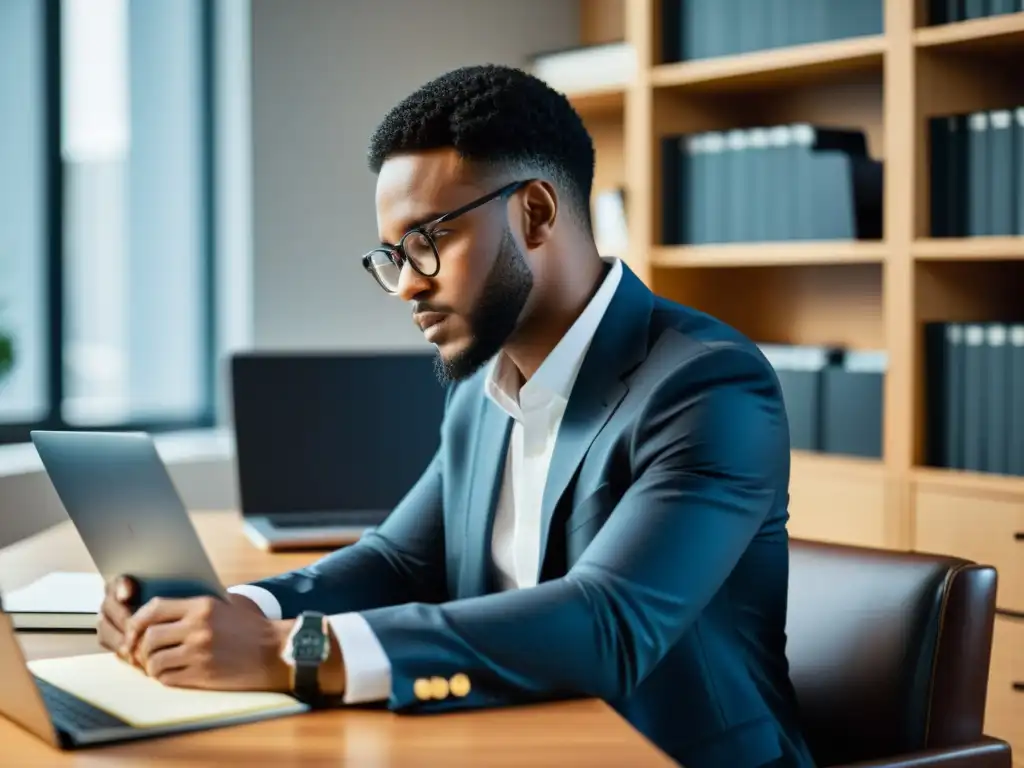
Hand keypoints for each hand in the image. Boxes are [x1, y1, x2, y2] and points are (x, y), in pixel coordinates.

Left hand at [96, 575, 266, 661]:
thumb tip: (161, 611)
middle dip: (141, 648)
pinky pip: (167, 678)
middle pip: (149, 637)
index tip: (134, 631)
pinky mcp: (203, 674)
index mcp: (202, 606)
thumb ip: (196, 606)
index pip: (154, 608)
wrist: (276, 651)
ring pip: (154, 661)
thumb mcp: (226, 606)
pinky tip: (171, 675)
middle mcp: (198, 627)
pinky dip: (163, 678)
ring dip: (151, 666)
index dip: (137, 621)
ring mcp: (200, 652)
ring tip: (158, 666)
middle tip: (143, 654)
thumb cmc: (251, 629)